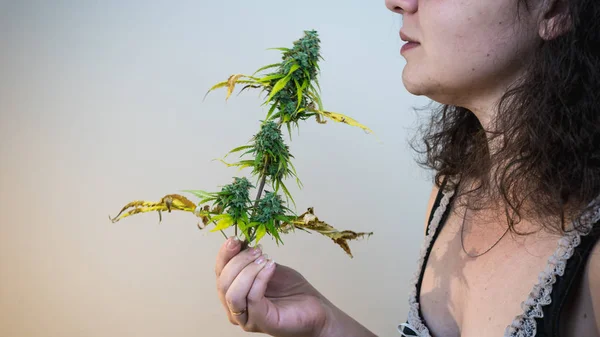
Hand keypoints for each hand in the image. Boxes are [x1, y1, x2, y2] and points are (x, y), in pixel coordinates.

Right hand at [215, 237, 329, 336]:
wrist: (313, 306)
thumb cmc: (290, 289)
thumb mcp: (266, 266)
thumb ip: (250, 258)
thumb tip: (238, 241)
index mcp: (233, 293)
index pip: (220, 273)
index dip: (224, 255)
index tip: (235, 239)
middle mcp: (234, 308)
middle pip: (223, 283)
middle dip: (238, 261)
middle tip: (257, 249)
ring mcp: (246, 318)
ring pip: (232, 293)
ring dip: (247, 270)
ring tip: (264, 258)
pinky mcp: (260, 322)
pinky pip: (252, 297)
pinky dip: (260, 278)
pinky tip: (270, 266)